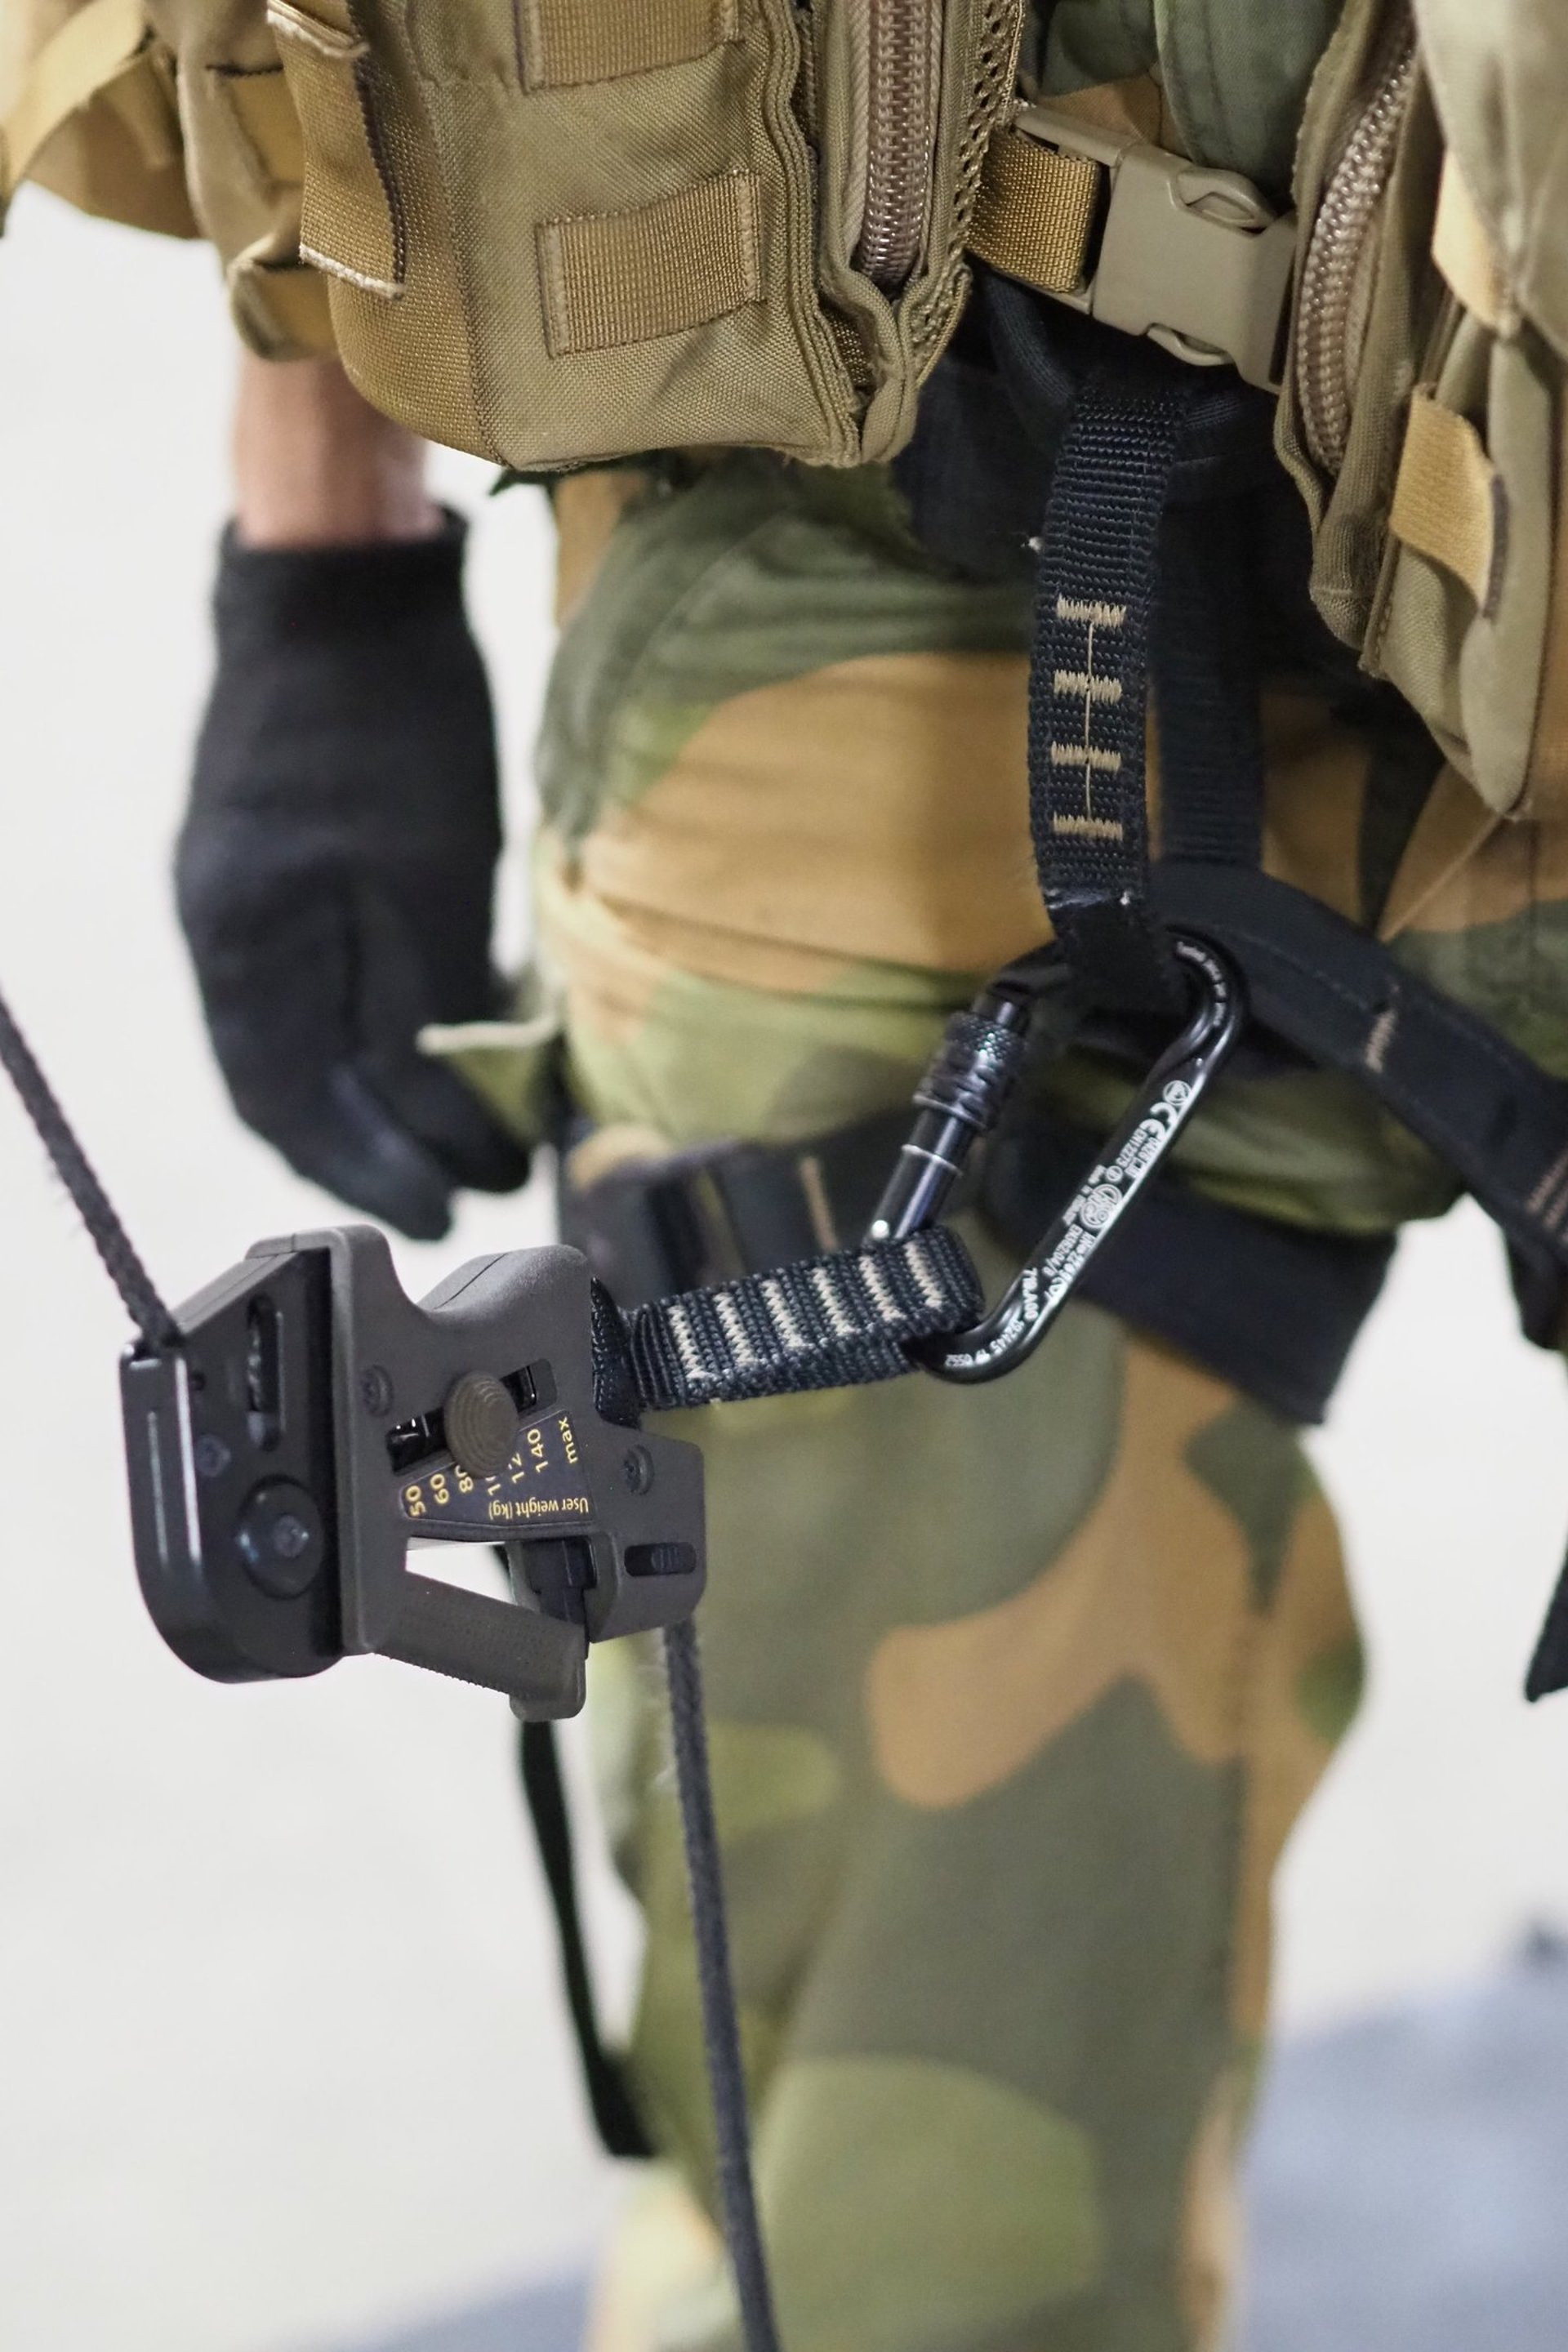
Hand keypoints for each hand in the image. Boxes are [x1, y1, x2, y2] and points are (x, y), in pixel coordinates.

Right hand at [176, 508, 530, 1237]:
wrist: (344, 588)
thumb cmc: (399, 717)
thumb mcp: (435, 872)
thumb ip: (431, 1000)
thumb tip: (451, 1115)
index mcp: (249, 937)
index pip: (294, 1102)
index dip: (376, 1170)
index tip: (453, 1205)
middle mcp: (227, 932)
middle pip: (289, 1091)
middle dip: (382, 1156)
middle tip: (473, 1190)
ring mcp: (241, 898)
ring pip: (302, 1049)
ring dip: (378, 1110)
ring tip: (463, 1147)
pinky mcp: (275, 870)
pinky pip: (312, 995)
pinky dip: (368, 1045)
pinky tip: (430, 1060)